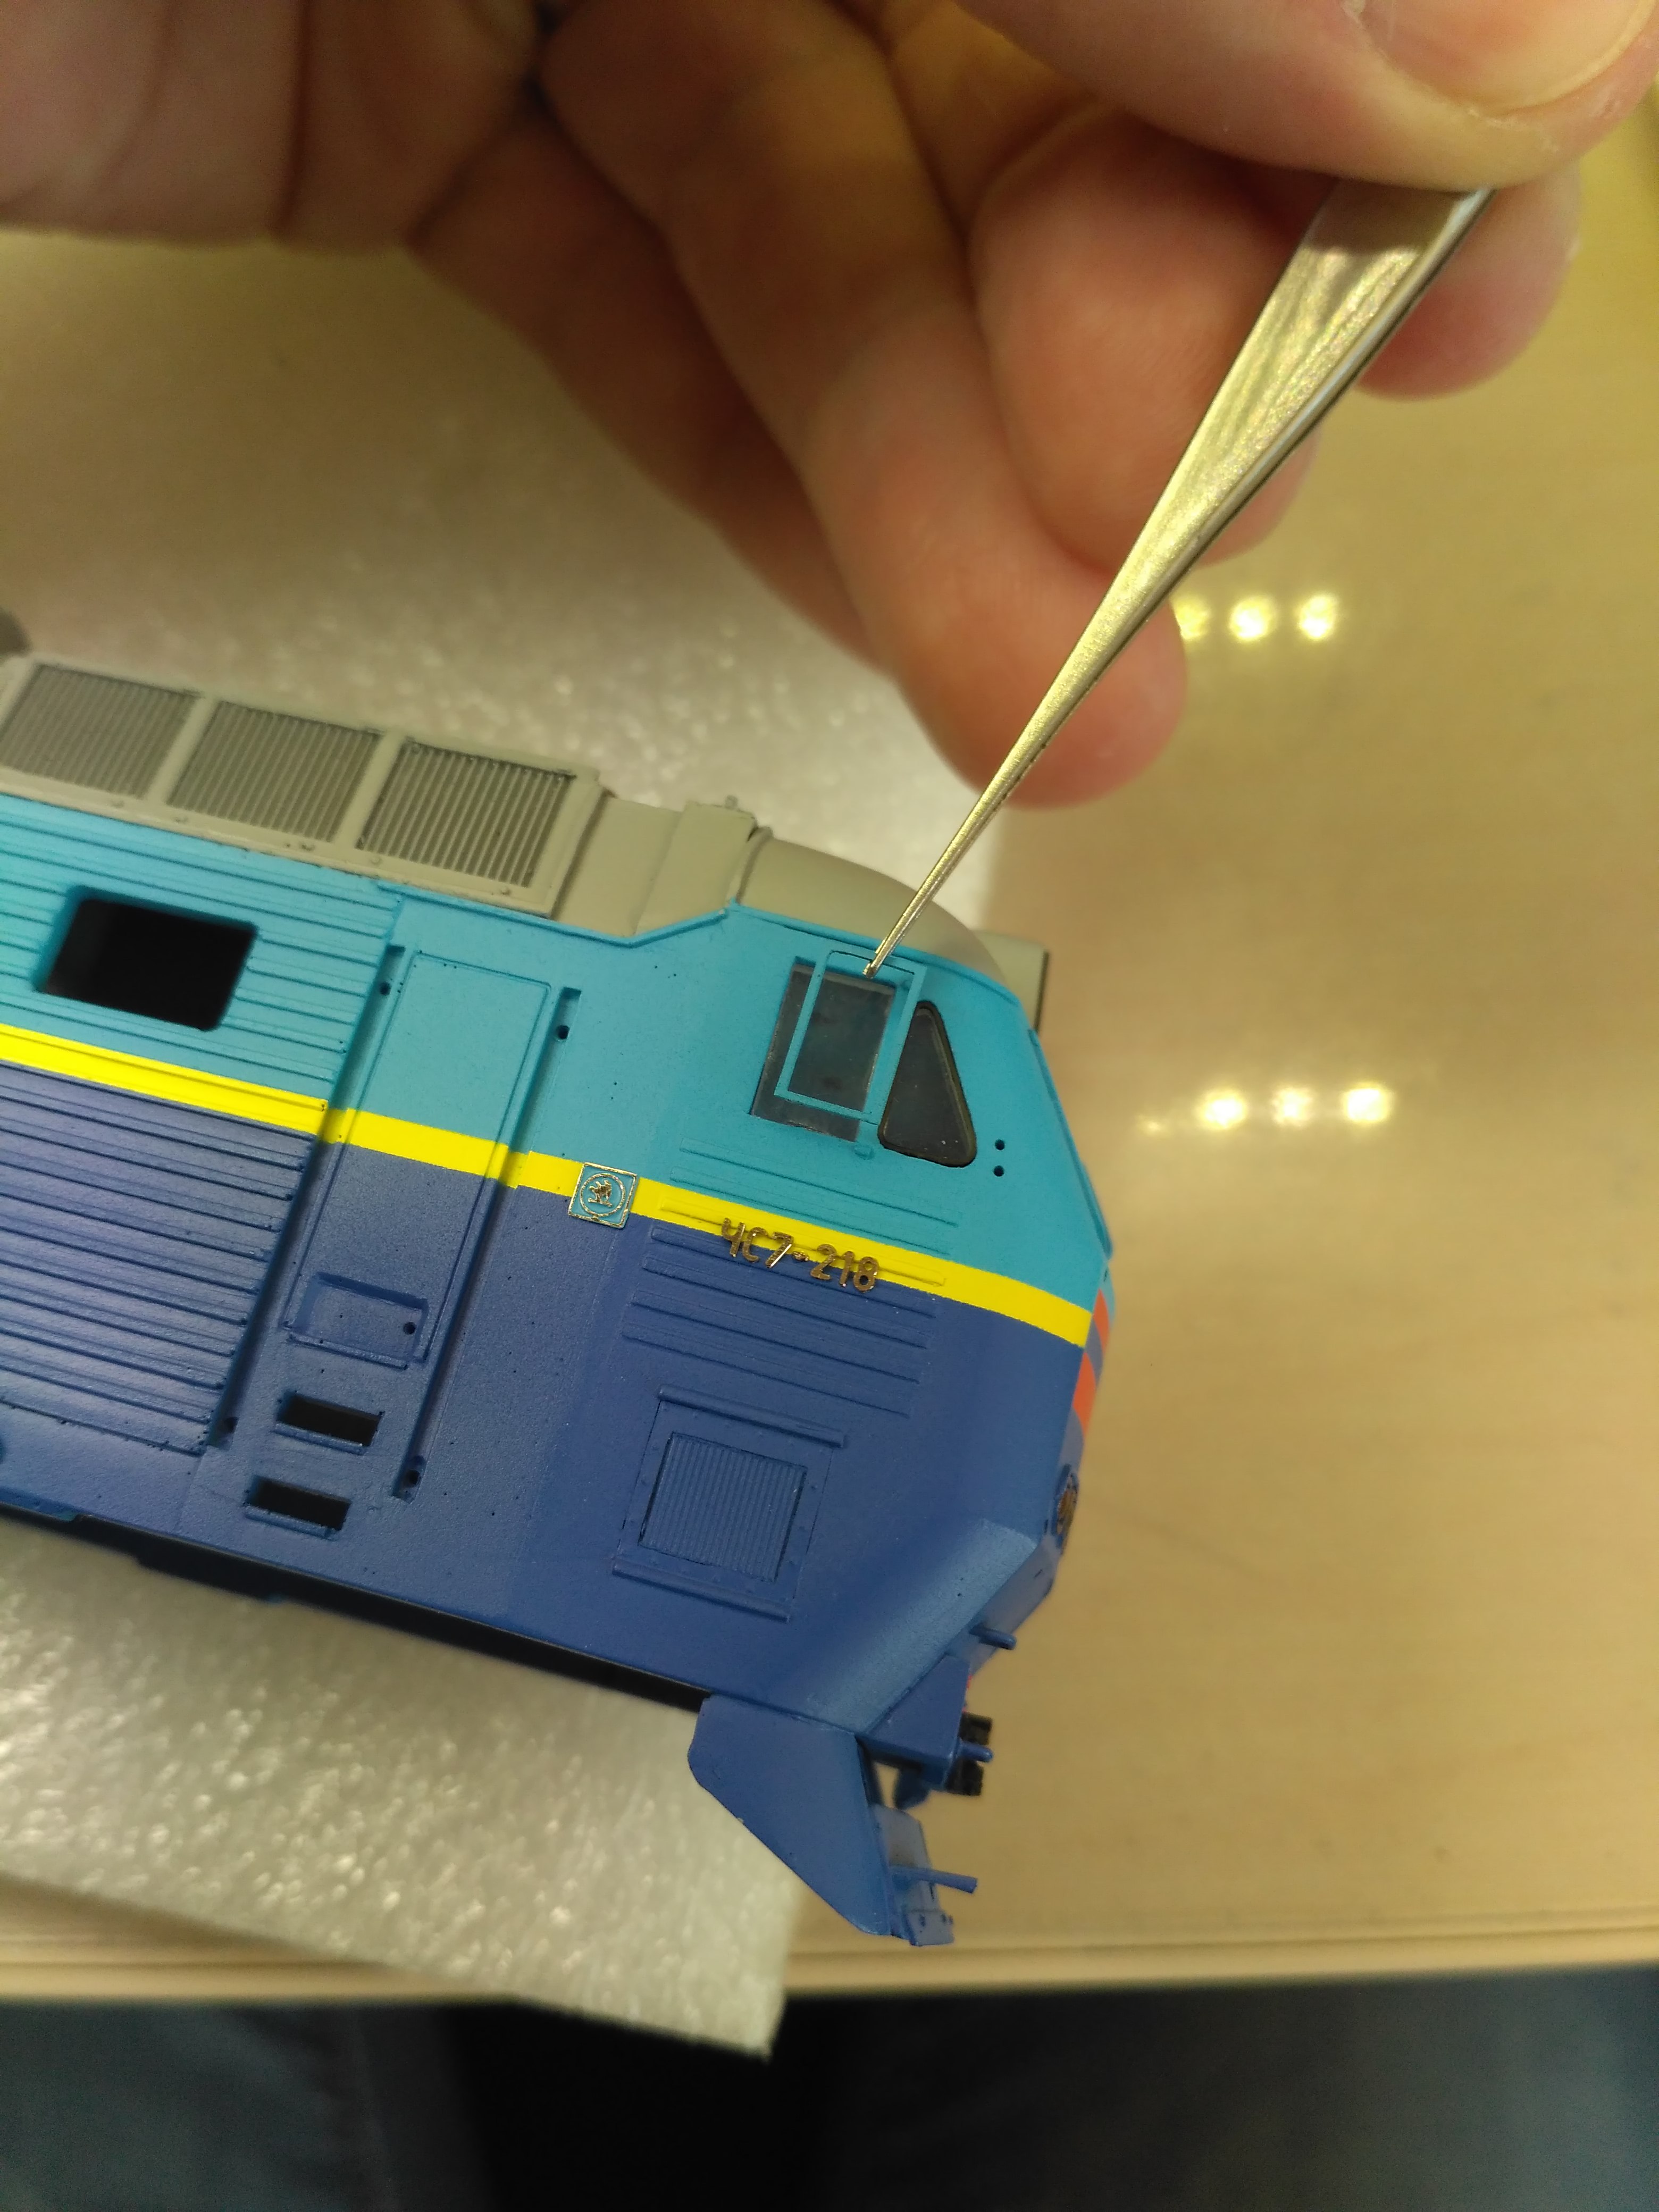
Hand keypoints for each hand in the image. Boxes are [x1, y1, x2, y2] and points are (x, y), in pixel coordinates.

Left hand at [4, 2, 1652, 799]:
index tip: (1462, 212)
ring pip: (835, 179)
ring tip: (1085, 670)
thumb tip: (1514, 16)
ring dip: (979, 449)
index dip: (1339, 2)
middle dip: (1157, 279)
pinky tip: (926, 599)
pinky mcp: (362, 59)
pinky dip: (783, 446)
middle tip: (1240, 499)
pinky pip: (639, 271)